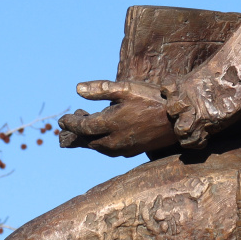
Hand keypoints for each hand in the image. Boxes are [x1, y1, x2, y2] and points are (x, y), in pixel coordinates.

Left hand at [57, 80, 178, 157]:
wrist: (178, 119)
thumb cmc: (152, 99)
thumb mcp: (126, 88)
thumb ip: (101, 89)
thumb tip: (77, 89)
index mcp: (110, 124)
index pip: (82, 127)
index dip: (70, 123)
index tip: (62, 119)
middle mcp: (114, 140)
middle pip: (87, 141)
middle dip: (75, 134)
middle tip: (65, 127)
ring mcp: (124, 148)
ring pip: (98, 148)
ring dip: (87, 140)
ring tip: (82, 129)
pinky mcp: (133, 151)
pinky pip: (109, 150)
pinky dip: (100, 144)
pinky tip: (102, 136)